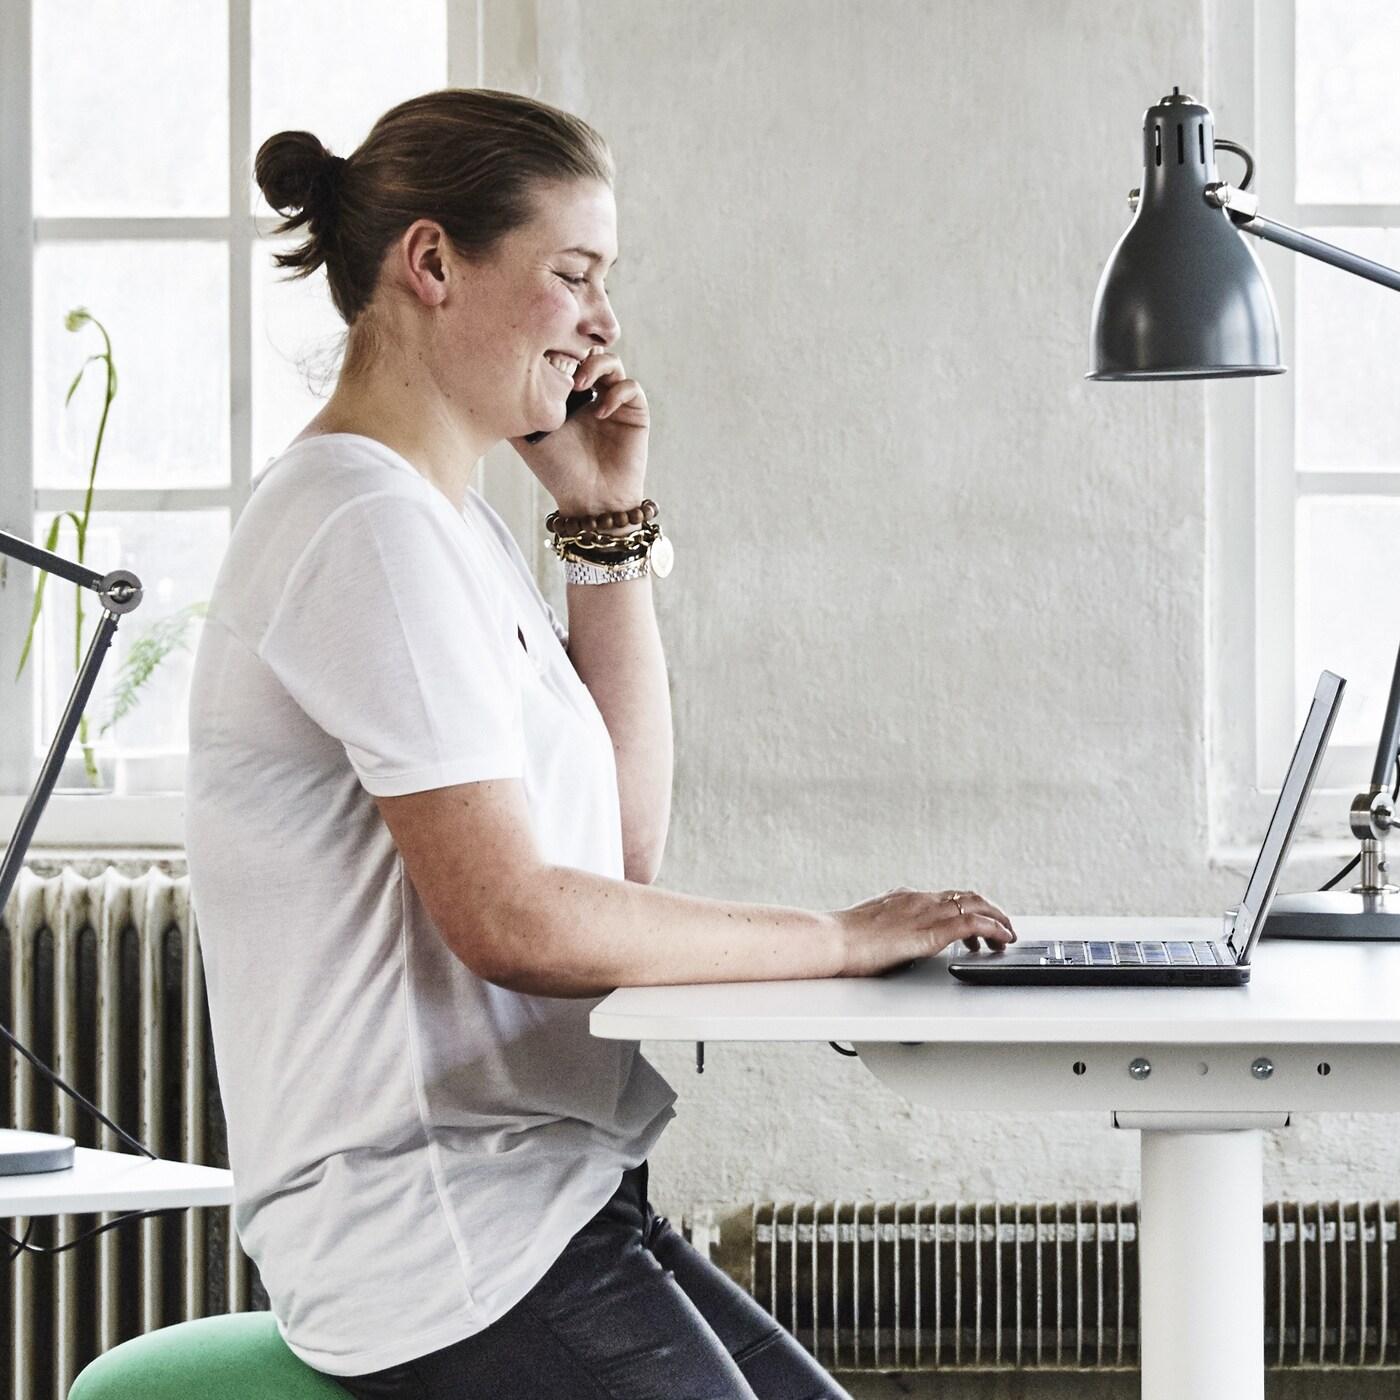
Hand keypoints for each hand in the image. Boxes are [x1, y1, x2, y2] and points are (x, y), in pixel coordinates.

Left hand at [510, 349, 649, 513]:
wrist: (589, 500)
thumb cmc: (556, 470)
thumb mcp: (525, 435)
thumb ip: (513, 407)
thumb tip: (492, 378)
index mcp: (565, 394)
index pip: (564, 355)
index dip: (555, 349)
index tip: (541, 357)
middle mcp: (591, 393)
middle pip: (588, 350)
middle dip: (576, 351)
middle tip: (561, 365)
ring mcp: (614, 401)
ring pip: (611, 361)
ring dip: (596, 366)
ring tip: (580, 385)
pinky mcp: (635, 413)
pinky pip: (631, 387)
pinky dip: (617, 393)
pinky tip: (600, 413)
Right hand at [828, 886, 1015, 976]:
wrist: (831, 940)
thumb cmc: (841, 940)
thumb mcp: (868, 929)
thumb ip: (887, 933)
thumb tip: (892, 947)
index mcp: (903, 898)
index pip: (945, 897)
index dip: (966, 907)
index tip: (975, 921)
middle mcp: (919, 899)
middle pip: (967, 896)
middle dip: (989, 910)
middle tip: (1001, 927)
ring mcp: (925, 913)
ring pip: (977, 905)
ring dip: (998, 919)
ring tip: (1007, 935)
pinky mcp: (930, 932)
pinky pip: (974, 923)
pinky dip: (994, 928)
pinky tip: (1001, 938)